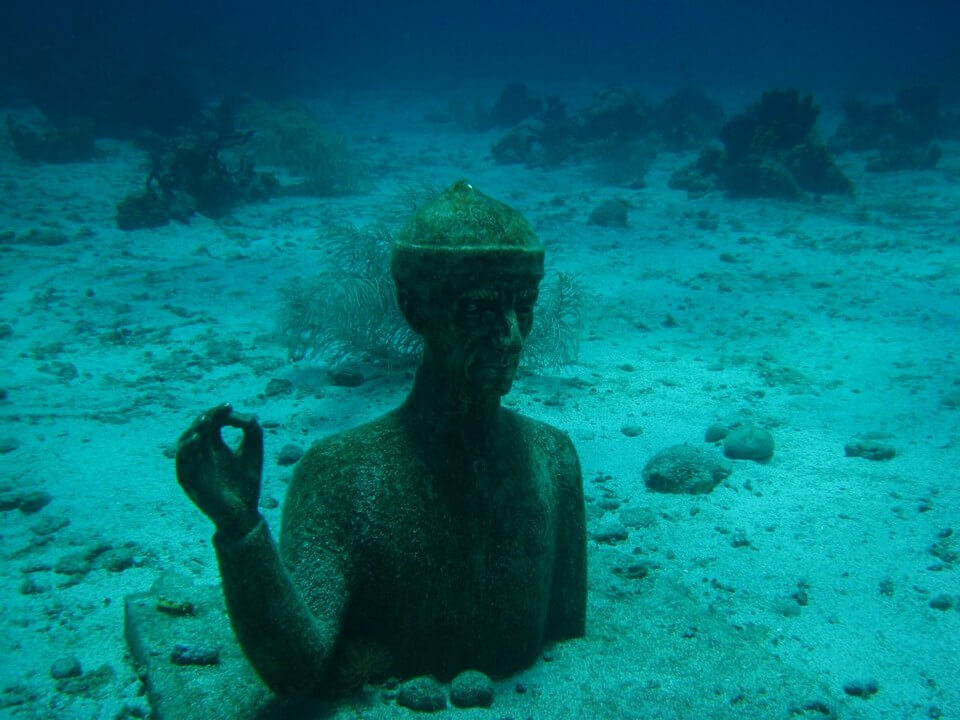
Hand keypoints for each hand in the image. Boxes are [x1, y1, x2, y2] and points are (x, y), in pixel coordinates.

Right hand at [176, 403, 263, 537]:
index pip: (210, 423)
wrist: (244, 512)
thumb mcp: (254, 452)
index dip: (218, 413)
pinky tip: (197, 439)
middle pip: (197, 429)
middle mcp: (200, 453)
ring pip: (185, 443)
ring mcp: (193, 467)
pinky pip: (182, 463)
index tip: (229, 406)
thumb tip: (245, 415)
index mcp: (213, 445)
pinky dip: (186, 449)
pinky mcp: (189, 481)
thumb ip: (252, 431)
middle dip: (207, 418)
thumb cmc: (248, 483)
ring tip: (206, 420)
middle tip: (220, 412)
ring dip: (194, 430)